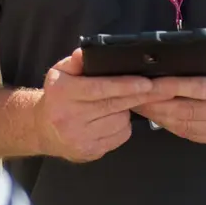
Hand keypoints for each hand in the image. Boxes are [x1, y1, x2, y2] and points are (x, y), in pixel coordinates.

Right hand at [36, 51, 170, 162]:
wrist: (43, 130)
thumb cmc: (58, 97)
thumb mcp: (60, 73)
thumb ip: (75, 61)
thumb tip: (85, 52)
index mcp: (63, 92)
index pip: (99, 88)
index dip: (124, 85)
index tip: (146, 82)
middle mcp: (69, 117)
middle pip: (114, 105)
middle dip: (139, 96)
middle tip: (161, 88)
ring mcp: (80, 137)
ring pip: (120, 121)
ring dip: (126, 111)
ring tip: (117, 105)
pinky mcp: (90, 151)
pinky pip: (119, 137)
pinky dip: (122, 126)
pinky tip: (113, 120)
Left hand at [134, 42, 205, 144]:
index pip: (197, 89)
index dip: (169, 87)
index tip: (147, 83)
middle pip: (186, 111)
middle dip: (156, 104)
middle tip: (134, 95)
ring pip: (185, 125)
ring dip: (158, 116)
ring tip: (139, 104)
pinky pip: (190, 133)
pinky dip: (170, 124)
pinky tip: (157, 115)